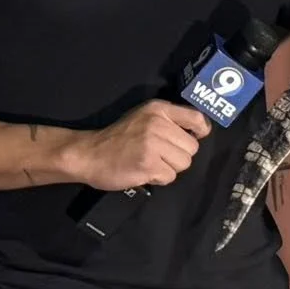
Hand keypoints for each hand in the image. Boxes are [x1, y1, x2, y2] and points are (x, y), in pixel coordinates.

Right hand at [69, 100, 209, 188]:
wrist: (89, 154)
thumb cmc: (119, 138)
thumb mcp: (144, 117)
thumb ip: (169, 121)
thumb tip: (199, 130)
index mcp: (159, 109)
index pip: (196, 118)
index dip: (201, 131)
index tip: (194, 137)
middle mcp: (158, 124)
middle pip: (192, 147)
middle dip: (178, 155)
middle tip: (158, 155)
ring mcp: (153, 144)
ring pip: (184, 163)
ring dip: (169, 168)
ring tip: (150, 162)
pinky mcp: (148, 164)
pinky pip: (170, 176)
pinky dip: (158, 178)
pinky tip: (143, 171)